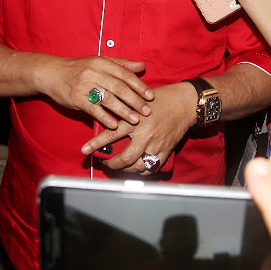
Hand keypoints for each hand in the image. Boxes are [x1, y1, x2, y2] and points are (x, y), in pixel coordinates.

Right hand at [37, 56, 153, 129]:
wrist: (52, 73)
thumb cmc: (79, 68)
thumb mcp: (100, 61)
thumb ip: (122, 64)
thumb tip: (142, 65)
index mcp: (103, 63)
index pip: (125, 75)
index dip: (139, 86)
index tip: (150, 96)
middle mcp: (95, 72)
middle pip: (119, 88)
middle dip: (135, 100)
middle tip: (146, 111)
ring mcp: (85, 85)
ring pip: (108, 99)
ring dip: (123, 111)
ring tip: (135, 120)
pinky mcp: (76, 97)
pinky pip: (93, 109)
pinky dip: (104, 117)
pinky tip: (114, 124)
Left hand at [79, 82, 195, 173]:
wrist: (185, 103)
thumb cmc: (161, 98)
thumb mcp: (138, 98)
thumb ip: (124, 108)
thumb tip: (108, 117)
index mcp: (135, 120)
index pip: (110, 135)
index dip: (95, 144)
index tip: (84, 150)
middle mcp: (145, 135)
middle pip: (125, 158)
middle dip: (112, 164)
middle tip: (105, 163)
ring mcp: (156, 145)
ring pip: (138, 166)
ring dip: (126, 169)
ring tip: (120, 167)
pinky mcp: (166, 150)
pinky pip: (152, 167)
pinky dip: (143, 171)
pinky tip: (136, 168)